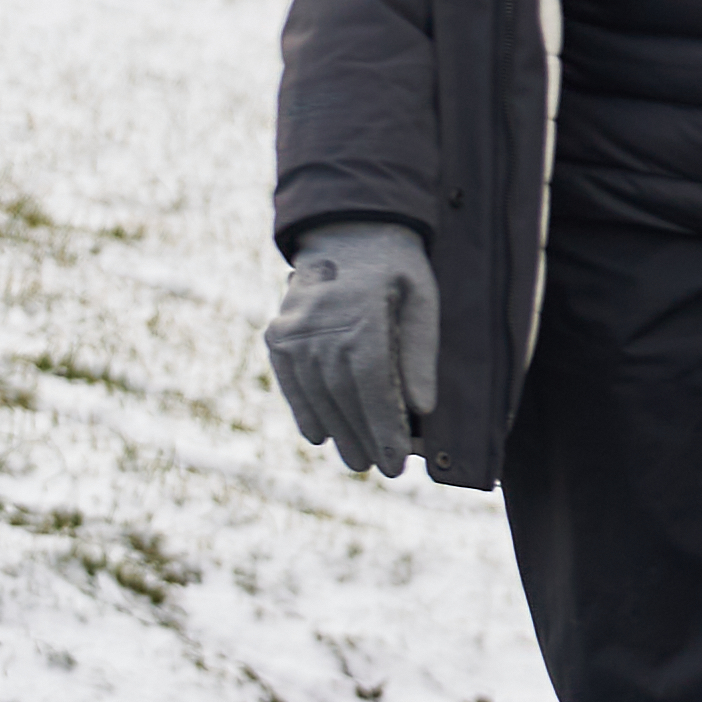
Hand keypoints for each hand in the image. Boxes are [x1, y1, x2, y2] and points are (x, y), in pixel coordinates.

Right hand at [266, 219, 437, 473]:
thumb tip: (422, 409)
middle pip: (342, 394)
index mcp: (361, 314)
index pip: (371, 384)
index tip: (395, 461)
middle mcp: (320, 324)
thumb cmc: (397, 269)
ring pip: (315, 392)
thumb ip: (420, 353)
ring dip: (335, 430)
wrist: (347, 232)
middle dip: (362, 436)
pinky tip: (318, 435)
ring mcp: (293, 330)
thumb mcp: (423, 300)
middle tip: (379, 469)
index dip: (382, 426)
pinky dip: (304, 409)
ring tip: (355, 458)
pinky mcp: (278, 334)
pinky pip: (290, 380)